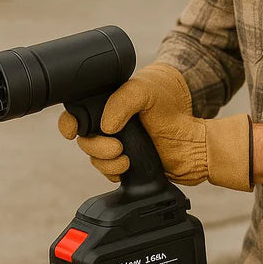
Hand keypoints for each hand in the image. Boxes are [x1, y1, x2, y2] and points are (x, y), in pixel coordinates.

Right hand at [58, 62, 252, 190]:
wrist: (194, 136)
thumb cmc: (170, 103)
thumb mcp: (145, 90)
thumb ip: (122, 101)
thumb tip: (105, 126)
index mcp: (108, 103)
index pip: (77, 113)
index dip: (68, 123)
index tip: (72, 131)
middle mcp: (109, 124)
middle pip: (83, 140)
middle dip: (95, 147)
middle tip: (117, 146)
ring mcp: (117, 144)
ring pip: (94, 158)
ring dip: (106, 161)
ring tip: (126, 157)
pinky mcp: (126, 163)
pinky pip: (108, 172)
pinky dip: (114, 172)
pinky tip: (129, 166)